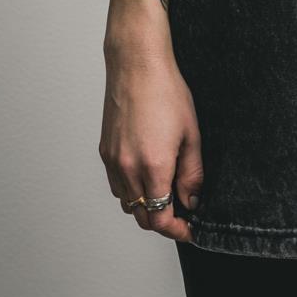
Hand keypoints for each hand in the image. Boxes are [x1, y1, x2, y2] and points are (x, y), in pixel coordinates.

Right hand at [99, 47, 203, 242]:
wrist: (137, 65)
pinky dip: (131, 191)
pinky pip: (116, 185)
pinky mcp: (104, 152)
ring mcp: (113, 161)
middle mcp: (128, 169)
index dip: (176, 230)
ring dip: (145, 206)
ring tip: (166, 192)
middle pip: (142, 217)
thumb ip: (192, 173)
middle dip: (163, 221)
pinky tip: (146, 176)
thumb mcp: (191, 133)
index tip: (188, 229)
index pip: (160, 218)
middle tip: (182, 214)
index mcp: (153, 166)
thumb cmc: (166, 92)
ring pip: (127, 203)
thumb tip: (191, 200)